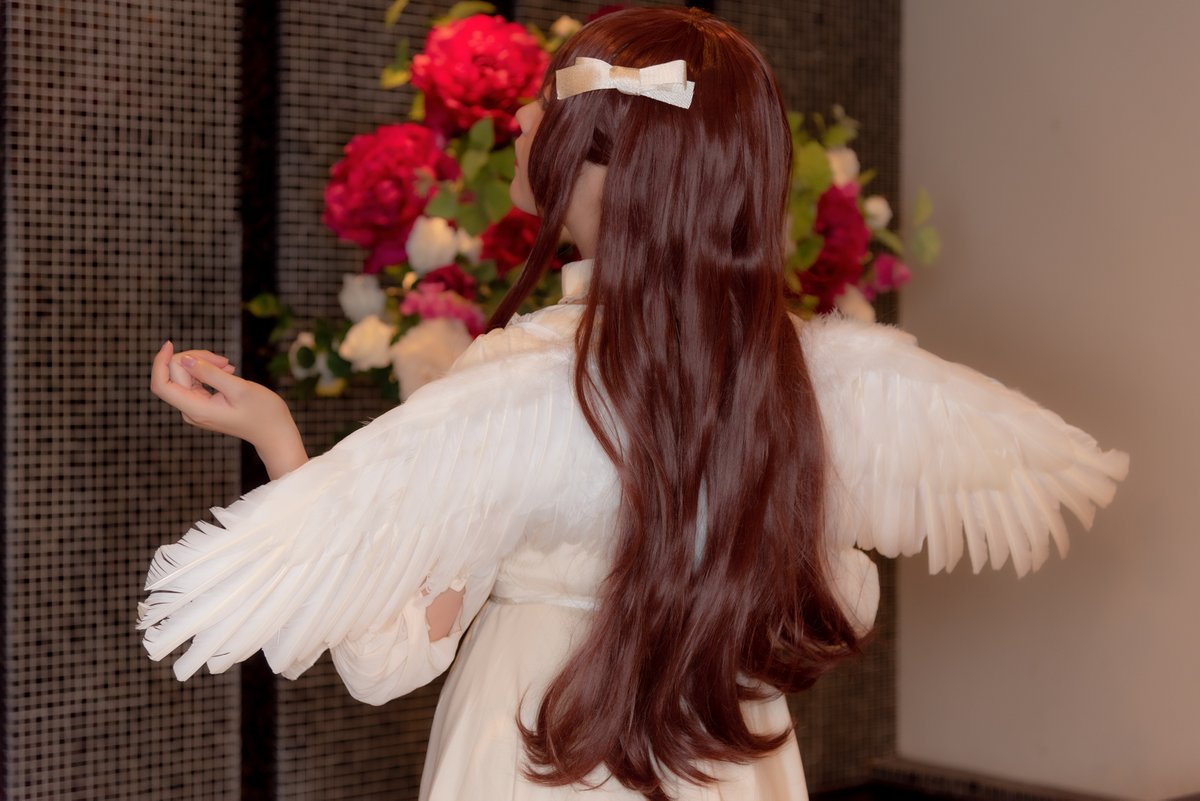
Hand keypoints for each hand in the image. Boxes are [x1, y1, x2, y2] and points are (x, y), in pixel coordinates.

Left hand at [150, 341, 307, 477]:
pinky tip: (227, 371)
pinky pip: (194, 382)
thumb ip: (210, 373)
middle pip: (175, 375)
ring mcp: (195, 409)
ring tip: (230, 366)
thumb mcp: (239, 388)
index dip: (160, 362)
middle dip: (195, 359)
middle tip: (225, 360)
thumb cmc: (263, 412)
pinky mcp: (202, 405)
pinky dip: (207, 372)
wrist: (274, 432)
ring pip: (185, 376)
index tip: (170, 343)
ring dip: (203, 364)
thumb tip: (185, 359)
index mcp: (197, 409)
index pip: (162, 385)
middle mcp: (191, 411)